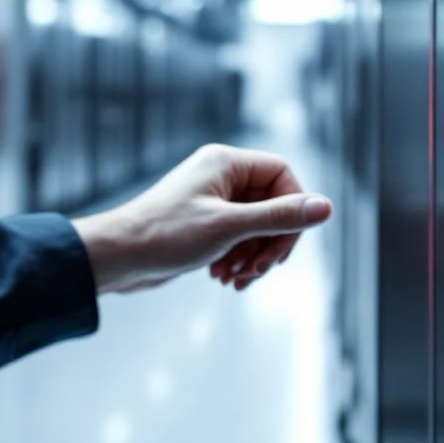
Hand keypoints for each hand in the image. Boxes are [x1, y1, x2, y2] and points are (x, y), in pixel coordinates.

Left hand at [72, 144, 332, 294]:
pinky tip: (222, 278)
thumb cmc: (166, 235)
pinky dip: (238, 259)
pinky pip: (238, 237)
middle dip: (270, 241)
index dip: (292, 209)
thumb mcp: (230, 227)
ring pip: (256, 225)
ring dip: (253, 255)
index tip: (284, 242)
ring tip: (234, 279)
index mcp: (227, 163)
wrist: (117, 258)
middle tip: (258, 270)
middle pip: (272, 203)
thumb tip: (326, 208)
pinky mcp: (203, 222)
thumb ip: (280, 217)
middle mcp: (221, 176)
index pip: (283, 175)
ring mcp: (212, 199)